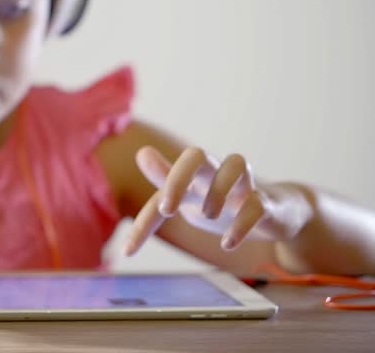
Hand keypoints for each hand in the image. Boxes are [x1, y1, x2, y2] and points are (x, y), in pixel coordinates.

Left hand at [124, 146, 313, 255]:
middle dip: (177, 179)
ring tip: (209, 216)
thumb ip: (164, 182)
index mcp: (193, 176)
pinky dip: (241, 222)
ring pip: (236, 163)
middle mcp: (216, 174)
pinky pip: (257, 202)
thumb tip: (141, 152)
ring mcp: (244, 185)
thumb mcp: (190, 197)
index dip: (143, 219)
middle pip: (196, 155)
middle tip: (169, 210)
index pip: (160, 187)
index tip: (129, 252)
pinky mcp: (267, 202)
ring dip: (218, 191)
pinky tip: (228, 242)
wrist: (275, 211)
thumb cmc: (223, 202)